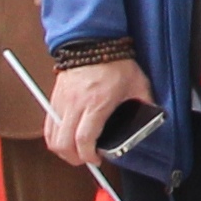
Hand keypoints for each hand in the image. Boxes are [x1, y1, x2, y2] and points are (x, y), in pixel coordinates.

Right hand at [42, 53, 151, 171]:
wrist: (93, 41)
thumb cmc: (116, 61)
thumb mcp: (138, 83)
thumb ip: (145, 102)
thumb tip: (153, 116)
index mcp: (97, 103)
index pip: (84, 140)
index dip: (88, 156)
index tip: (96, 159)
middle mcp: (76, 104)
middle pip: (64, 143)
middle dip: (73, 158)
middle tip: (85, 159)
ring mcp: (62, 101)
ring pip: (52, 136)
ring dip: (61, 149)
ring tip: (74, 152)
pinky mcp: (55, 97)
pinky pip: (48, 124)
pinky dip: (53, 136)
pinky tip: (64, 138)